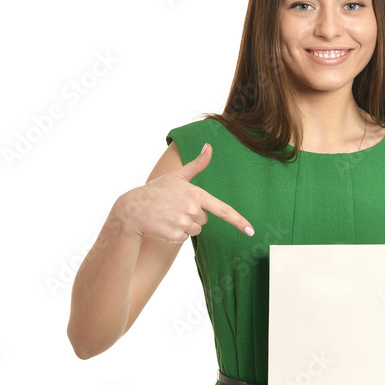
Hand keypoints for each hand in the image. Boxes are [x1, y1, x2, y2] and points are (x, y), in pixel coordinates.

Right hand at [114, 143, 254, 242]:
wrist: (133, 209)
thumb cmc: (157, 191)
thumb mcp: (178, 176)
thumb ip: (197, 164)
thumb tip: (209, 146)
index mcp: (196, 194)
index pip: (223, 210)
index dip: (239, 221)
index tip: (251, 231)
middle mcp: (192, 210)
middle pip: (205, 220)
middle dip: (192, 215)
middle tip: (175, 208)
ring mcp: (184, 223)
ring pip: (195, 230)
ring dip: (184, 225)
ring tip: (168, 216)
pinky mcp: (176, 236)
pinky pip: (184, 238)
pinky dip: (176, 234)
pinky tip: (164, 224)